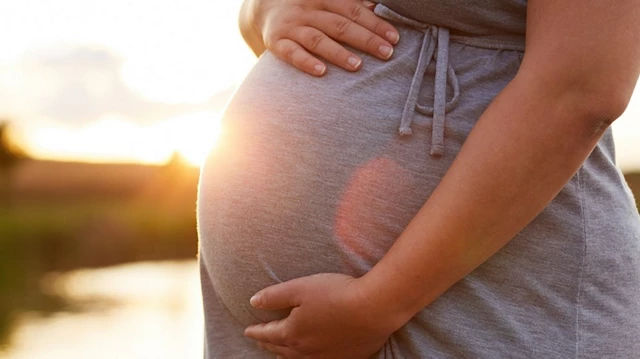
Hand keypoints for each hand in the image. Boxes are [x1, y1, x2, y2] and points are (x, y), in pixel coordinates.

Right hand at [240, 0, 399, 75]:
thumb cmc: (306, 9)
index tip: (394, 38)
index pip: (353, 10)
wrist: (262, 10)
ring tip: (358, 66)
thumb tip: (378, 7)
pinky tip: (321, 72)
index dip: (375, 23)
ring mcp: (291, 26)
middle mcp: (307, 10)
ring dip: (338, 52)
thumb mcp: (325, 1)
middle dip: (365, 39)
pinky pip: (291, 53)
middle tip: (386, 53)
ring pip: (317, 39)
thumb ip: (349, 5)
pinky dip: (306, 62)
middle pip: (339, 25)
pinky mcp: (276, 43)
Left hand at [243, 272, 403, 357]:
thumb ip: (274, 296)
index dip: (256, 331)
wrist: (374, 309)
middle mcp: (306, 350)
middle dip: (268, 344)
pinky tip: (311, 356)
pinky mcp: (344, 358)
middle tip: (260, 340)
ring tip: (280, 352)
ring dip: (286, 355)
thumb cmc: (335, 294)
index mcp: (292, 332)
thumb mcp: (299, 288)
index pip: (267, 334)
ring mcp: (325, 357)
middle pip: (281, 348)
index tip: (247, 330)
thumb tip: (253, 302)